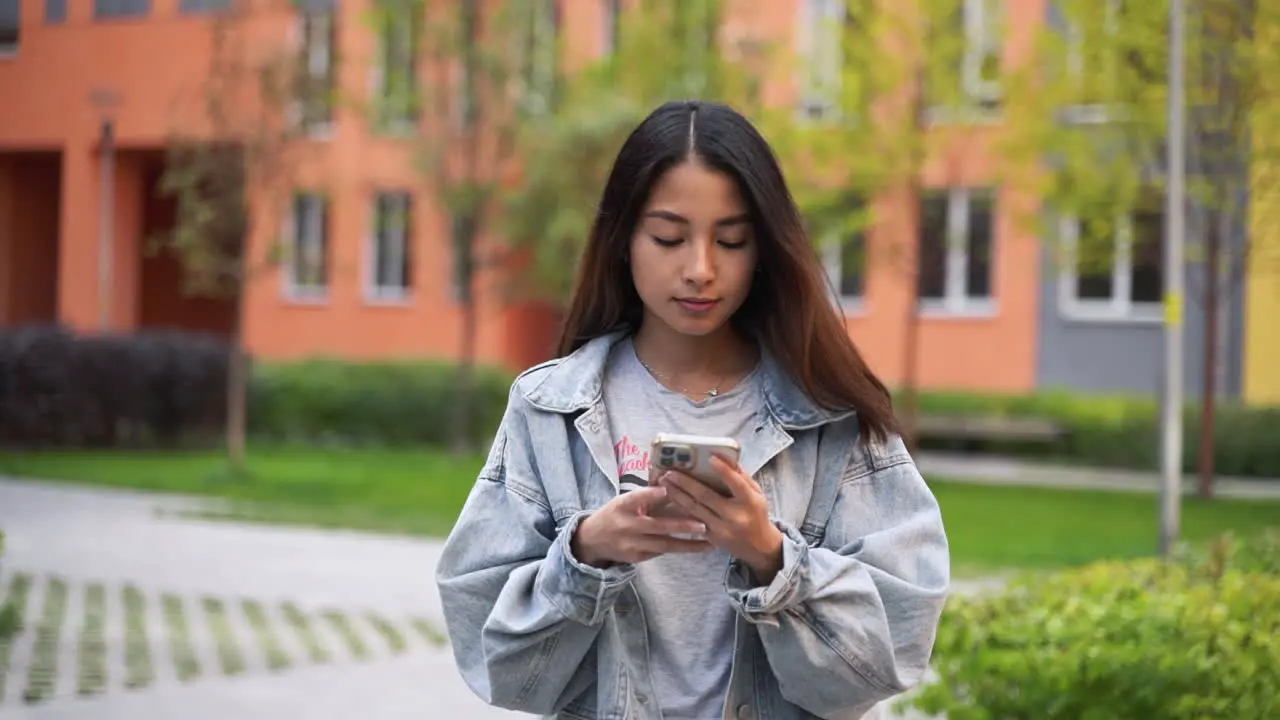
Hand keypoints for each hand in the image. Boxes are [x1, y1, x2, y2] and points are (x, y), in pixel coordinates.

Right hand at [571, 486, 713, 567]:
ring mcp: (631, 544)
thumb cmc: (616, 513)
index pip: (636, 498)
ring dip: (688, 545)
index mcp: (622, 505)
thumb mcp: (626, 500)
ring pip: (664, 545)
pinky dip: (679, 549)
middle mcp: (626, 525)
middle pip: (656, 526)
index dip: (651, 494)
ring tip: (709, 543)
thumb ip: (647, 494)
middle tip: (703, 524)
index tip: (667, 489)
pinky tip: (697, 547)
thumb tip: (674, 480)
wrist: (593, 539)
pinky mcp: (636, 558)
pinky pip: (661, 552)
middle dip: (681, 526)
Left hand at [656, 455, 784, 583]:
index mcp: (749, 502)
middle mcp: (734, 516)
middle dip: (686, 482)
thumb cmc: (756, 514)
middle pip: (706, 496)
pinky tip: (670, 497)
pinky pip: (693, 519)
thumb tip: (726, 458)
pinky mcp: (711, 537)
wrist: (759, 547)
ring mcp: (721, 528)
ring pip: (694, 508)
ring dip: (677, 494)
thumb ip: (742, 477)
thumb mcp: (757, 494)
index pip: (736, 483)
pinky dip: (680, 507)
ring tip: (664, 481)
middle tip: (670, 470)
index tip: (710, 457)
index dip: (723, 470)